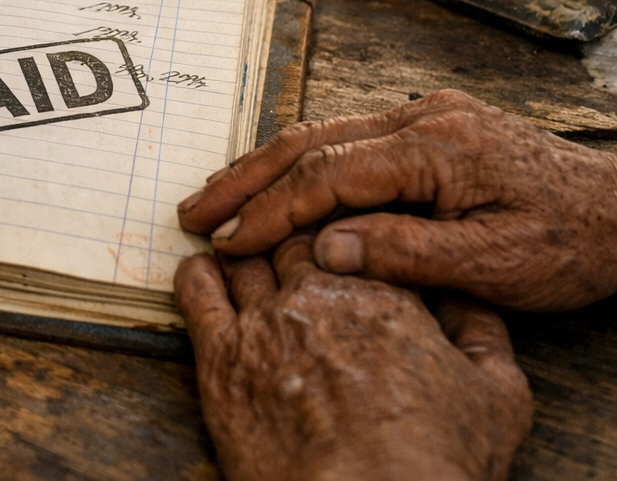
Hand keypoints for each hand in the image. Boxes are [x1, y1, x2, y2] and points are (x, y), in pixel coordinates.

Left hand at [176, 236, 531, 480]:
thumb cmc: (435, 461)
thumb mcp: (498, 393)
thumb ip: (483, 328)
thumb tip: (465, 291)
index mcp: (385, 293)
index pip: (356, 234)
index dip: (348, 235)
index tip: (344, 240)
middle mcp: (318, 295)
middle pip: (295, 238)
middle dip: (295, 237)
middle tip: (291, 241)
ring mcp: (264, 321)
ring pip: (245, 255)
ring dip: (246, 248)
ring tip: (243, 248)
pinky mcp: (220, 356)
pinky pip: (194, 289)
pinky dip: (197, 270)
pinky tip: (204, 268)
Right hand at [177, 89, 616, 310]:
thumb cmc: (574, 240)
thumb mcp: (497, 264)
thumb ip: (406, 253)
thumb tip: (325, 249)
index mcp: (437, 147)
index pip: (327, 177)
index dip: (269, 211)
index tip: (226, 241)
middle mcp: (423, 118)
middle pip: (309, 143)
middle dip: (244, 179)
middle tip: (192, 211)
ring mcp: (424, 116)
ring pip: (321, 134)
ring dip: (263, 168)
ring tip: (216, 198)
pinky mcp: (428, 127)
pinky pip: (345, 138)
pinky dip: (299, 163)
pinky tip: (273, 183)